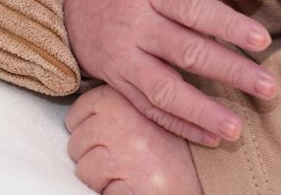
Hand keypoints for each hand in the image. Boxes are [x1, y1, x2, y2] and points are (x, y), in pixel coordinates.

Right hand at [64, 0, 275, 145]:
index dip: (227, 24)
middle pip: (186, 51)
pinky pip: (149, 110)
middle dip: (230, 71)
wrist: (72, 8)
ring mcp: (125, 59)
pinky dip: (180, 126)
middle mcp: (137, 26)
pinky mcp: (118, 84)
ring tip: (236, 128)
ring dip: (202, 111)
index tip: (262, 41)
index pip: (193, 8)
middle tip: (268, 87)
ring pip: (164, 89)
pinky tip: (210, 138)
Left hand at [67, 84, 202, 193]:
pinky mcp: (133, 181)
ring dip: (102, 179)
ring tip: (132, 172)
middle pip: (76, 142)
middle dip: (94, 157)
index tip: (113, 139)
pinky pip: (98, 191)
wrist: (203, 180)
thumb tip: (79, 115)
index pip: (78, 113)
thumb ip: (116, 106)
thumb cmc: (170, 149)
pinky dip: (113, 193)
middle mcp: (125, 118)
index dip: (91, 132)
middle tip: (126, 159)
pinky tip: (134, 185)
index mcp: (125, 96)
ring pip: (84, 170)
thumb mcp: (145, 111)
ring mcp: (128, 151)